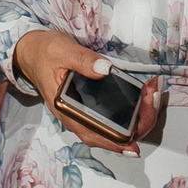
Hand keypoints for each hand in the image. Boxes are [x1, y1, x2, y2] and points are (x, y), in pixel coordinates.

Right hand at [14, 28, 156, 153]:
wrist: (32, 52)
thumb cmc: (44, 53)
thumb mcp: (62, 51)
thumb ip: (83, 60)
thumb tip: (105, 70)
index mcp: (67, 112)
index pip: (99, 135)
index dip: (124, 136)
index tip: (143, 121)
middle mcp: (78, 119)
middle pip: (115, 136)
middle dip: (141, 119)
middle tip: (154, 93)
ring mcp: (86, 114)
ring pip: (118, 128)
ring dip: (140, 115)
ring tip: (154, 92)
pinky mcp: (92, 106)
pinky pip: (116, 117)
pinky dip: (134, 109)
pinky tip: (146, 95)